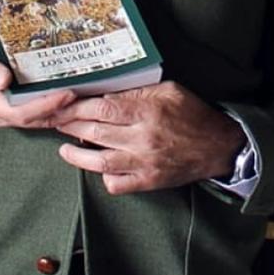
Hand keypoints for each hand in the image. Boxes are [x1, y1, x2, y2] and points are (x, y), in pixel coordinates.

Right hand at [0, 39, 76, 128]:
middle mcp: (3, 114)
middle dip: (61, 110)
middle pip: (37, 119)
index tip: (66, 93)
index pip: (22, 113)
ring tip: (85, 100)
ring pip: (40, 120)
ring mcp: (10, 114)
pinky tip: (72, 100)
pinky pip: (39, 114)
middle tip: (84, 96)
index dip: (45, 105)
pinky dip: (56, 109)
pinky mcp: (16, 109)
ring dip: (62, 113)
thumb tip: (3, 79)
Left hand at [52, 82, 244, 193]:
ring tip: (64, 148)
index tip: (63, 103)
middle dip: (69, 125)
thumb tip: (107, 92)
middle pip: (95, 131)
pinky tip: (96, 167)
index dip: (77, 106)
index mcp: (149, 110)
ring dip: (76, 155)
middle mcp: (144, 137)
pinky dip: (102, 176)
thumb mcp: (169, 90)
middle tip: (56, 121)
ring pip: (98, 161)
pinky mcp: (148, 182)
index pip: (102, 107)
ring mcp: (144, 162)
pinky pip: (116, 184)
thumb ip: (138, 91)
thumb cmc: (193, 114)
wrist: (218, 146)